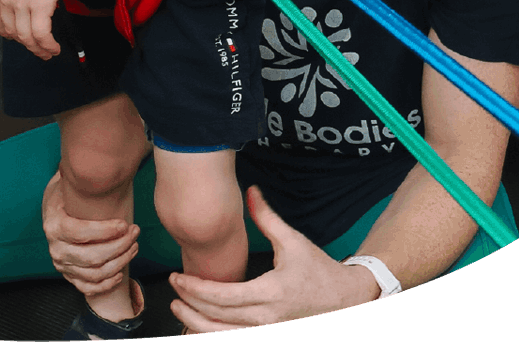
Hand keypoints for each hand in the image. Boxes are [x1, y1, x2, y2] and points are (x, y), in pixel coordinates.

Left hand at [0, 0, 67, 59]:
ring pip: (26, 38)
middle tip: (36, 49)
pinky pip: (41, 35)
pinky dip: (48, 45)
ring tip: (48, 53)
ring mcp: (20, 5)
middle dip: (25, 44)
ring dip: (38, 49)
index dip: (5, 31)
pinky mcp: (38, 7)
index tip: (14, 36)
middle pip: (12, 31)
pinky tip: (54, 48)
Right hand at [41, 171, 140, 296]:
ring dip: (119, 263)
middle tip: (135, 232)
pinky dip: (107, 284)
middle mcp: (56, 249)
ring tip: (134, 246)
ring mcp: (62, 265)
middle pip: (92, 257)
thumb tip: (103, 167)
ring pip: (95, 273)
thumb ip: (82, 179)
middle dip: (119, 246)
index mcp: (54, 225)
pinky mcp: (69, 276)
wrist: (54, 211)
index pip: (80, 233)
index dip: (105, 231)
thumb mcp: (69, 184)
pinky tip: (121, 272)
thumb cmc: (68, 196)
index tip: (125, 223)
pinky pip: (89, 288)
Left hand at [169, 187, 379, 329]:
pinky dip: (215, 334)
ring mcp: (270, 333)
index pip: (223, 297)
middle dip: (190, 305)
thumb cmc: (318, 270)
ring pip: (224, 337)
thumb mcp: (293, 241)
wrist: (346, 300)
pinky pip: (236, 341)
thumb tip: (250, 191)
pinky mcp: (270, 336)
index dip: (196, 289)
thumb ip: (267, 218)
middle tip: (172, 288)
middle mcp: (268, 319)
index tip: (177, 278)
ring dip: (197, 326)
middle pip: (217, 319)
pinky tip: (201, 324)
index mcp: (271, 294)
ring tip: (180, 310)